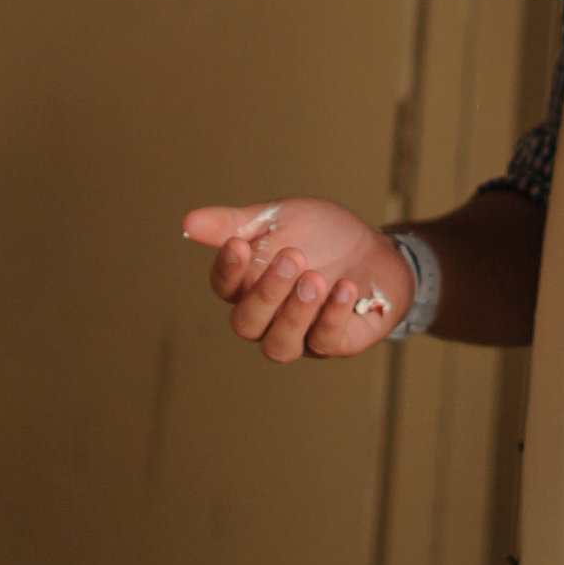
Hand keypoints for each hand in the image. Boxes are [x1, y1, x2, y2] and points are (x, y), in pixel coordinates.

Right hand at [183, 198, 415, 361]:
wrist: (376, 248)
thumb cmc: (320, 235)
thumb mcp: (278, 219)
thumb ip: (235, 223)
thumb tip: (187, 223)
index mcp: (248, 286)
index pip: (224, 289)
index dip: (227, 270)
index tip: (239, 244)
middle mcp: (269, 318)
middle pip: (248, 323)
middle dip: (267, 292)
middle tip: (292, 256)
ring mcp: (302, 336)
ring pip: (280, 346)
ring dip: (295, 313)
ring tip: (315, 278)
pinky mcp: (337, 343)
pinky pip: (327, 341)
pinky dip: (333, 315)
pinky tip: (346, 287)